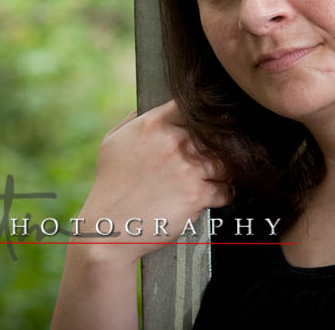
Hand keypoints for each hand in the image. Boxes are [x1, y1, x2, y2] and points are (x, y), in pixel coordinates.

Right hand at [75, 100, 230, 265]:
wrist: (109, 228)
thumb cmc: (110, 186)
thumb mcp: (113, 142)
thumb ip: (134, 120)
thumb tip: (147, 108)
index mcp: (153, 124)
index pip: (191, 107)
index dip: (203, 116)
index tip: (206, 126)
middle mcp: (173, 142)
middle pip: (215, 133)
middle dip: (218, 146)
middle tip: (217, 155)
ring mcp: (187, 168)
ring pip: (225, 161)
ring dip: (223, 171)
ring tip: (216, 177)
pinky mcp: (196, 194)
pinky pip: (226, 190)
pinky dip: (224, 194)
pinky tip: (213, 195)